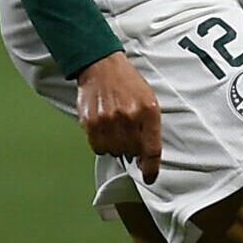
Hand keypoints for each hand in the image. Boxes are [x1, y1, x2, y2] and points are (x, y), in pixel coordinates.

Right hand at [75, 51, 160, 182]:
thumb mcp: (149, 100)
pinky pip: (97, 147)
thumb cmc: (128, 83)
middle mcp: (129, 116)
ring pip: (114, 151)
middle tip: (128, 135)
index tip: (150, 177)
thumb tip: (144, 157)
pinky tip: (104, 130)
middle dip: (131, 149)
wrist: (102, 66)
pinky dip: (101, 144)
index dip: (151, 168)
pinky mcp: (91, 121)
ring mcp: (108, 119)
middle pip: (131, 152)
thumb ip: (150, 128)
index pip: (151, 149)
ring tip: (116, 129)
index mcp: (148, 111)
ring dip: (116, 146)